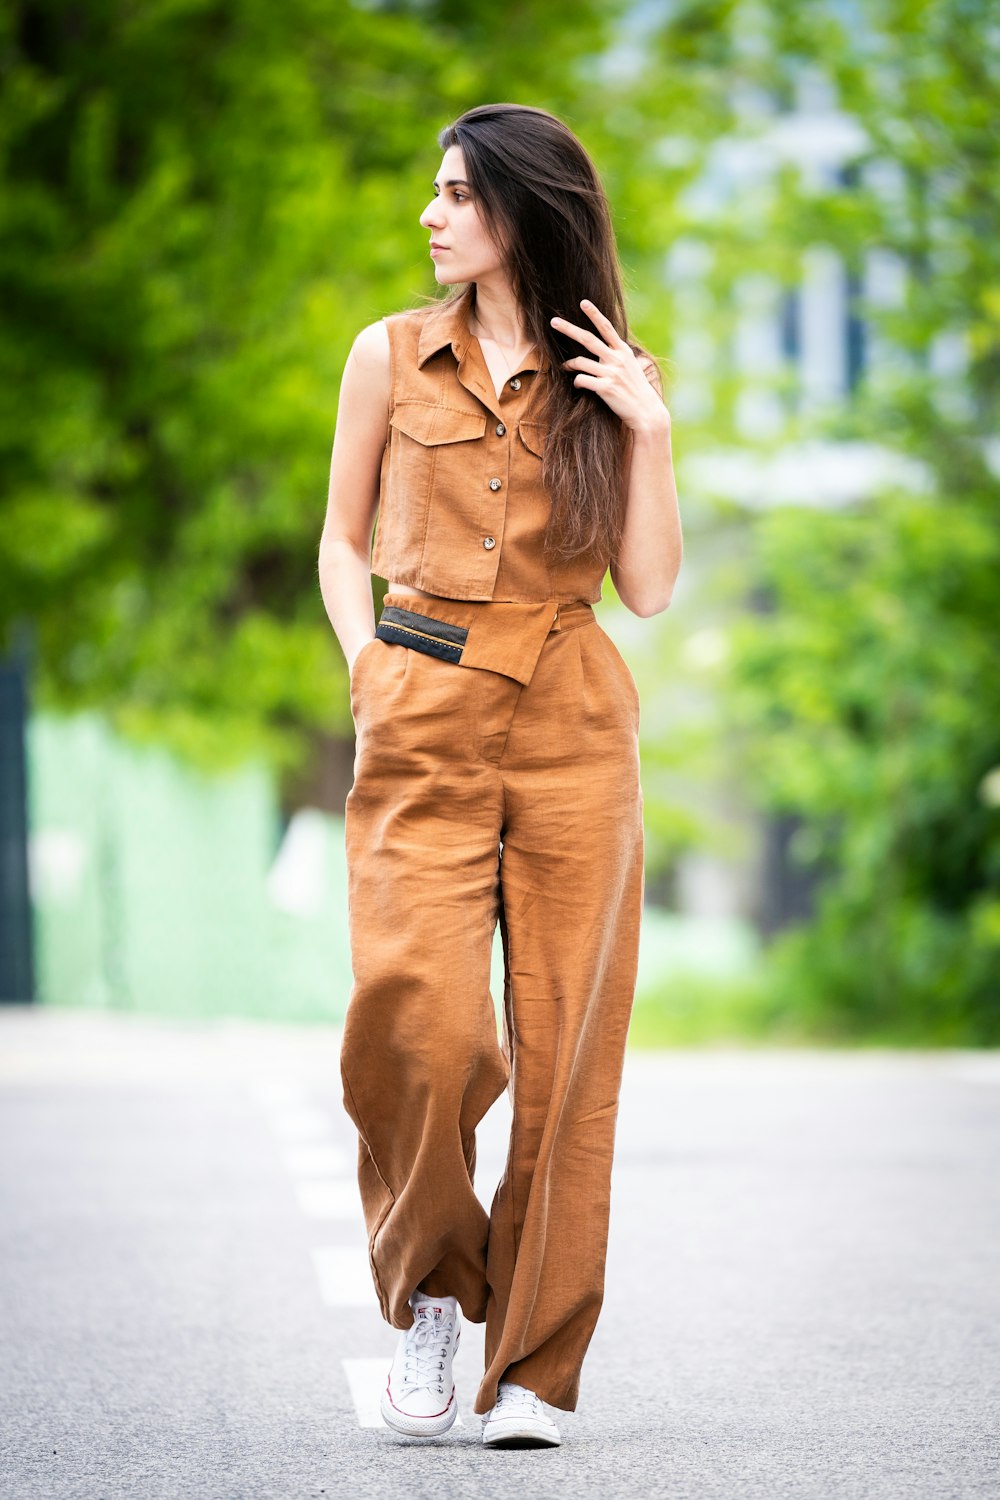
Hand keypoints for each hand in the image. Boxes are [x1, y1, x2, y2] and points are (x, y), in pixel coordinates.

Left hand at [551, 300, 669, 433]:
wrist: (646, 412)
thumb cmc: (636, 390)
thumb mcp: (631, 367)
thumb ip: (617, 356)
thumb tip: (605, 348)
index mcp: (623, 352)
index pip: (606, 328)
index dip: (594, 314)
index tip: (583, 302)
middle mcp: (617, 359)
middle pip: (588, 339)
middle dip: (569, 329)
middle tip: (553, 322)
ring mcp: (611, 373)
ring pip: (580, 362)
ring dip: (569, 364)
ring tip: (564, 366)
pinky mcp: (605, 388)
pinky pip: (581, 380)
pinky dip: (576, 381)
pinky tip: (578, 385)